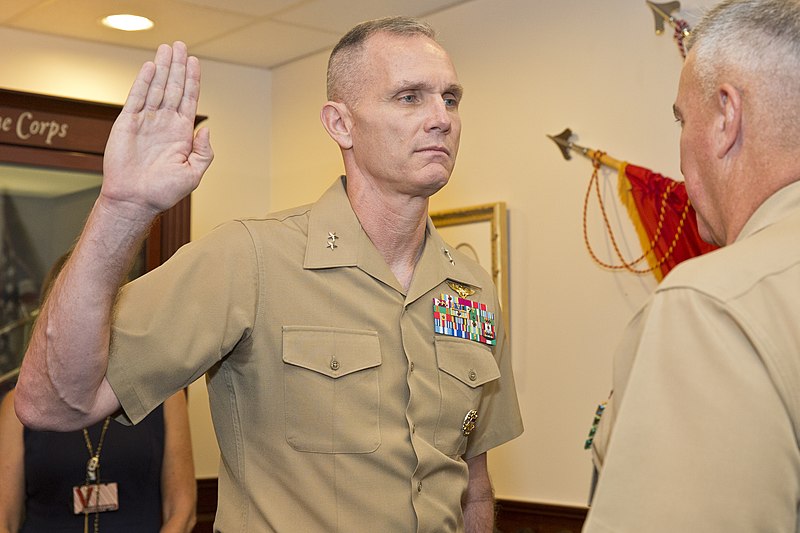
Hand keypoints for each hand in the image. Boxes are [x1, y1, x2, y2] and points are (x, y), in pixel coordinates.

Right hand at [101, 41, 212, 220]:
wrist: (135, 200)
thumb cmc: (164, 192)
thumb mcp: (193, 174)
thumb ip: (204, 152)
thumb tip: (206, 129)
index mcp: (181, 134)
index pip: (189, 100)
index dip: (192, 81)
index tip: (195, 62)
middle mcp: (164, 124)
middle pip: (173, 88)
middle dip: (178, 67)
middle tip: (181, 45)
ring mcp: (146, 122)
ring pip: (156, 88)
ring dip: (162, 68)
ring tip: (167, 48)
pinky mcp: (127, 123)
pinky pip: (136, 98)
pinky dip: (143, 82)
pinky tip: (150, 67)